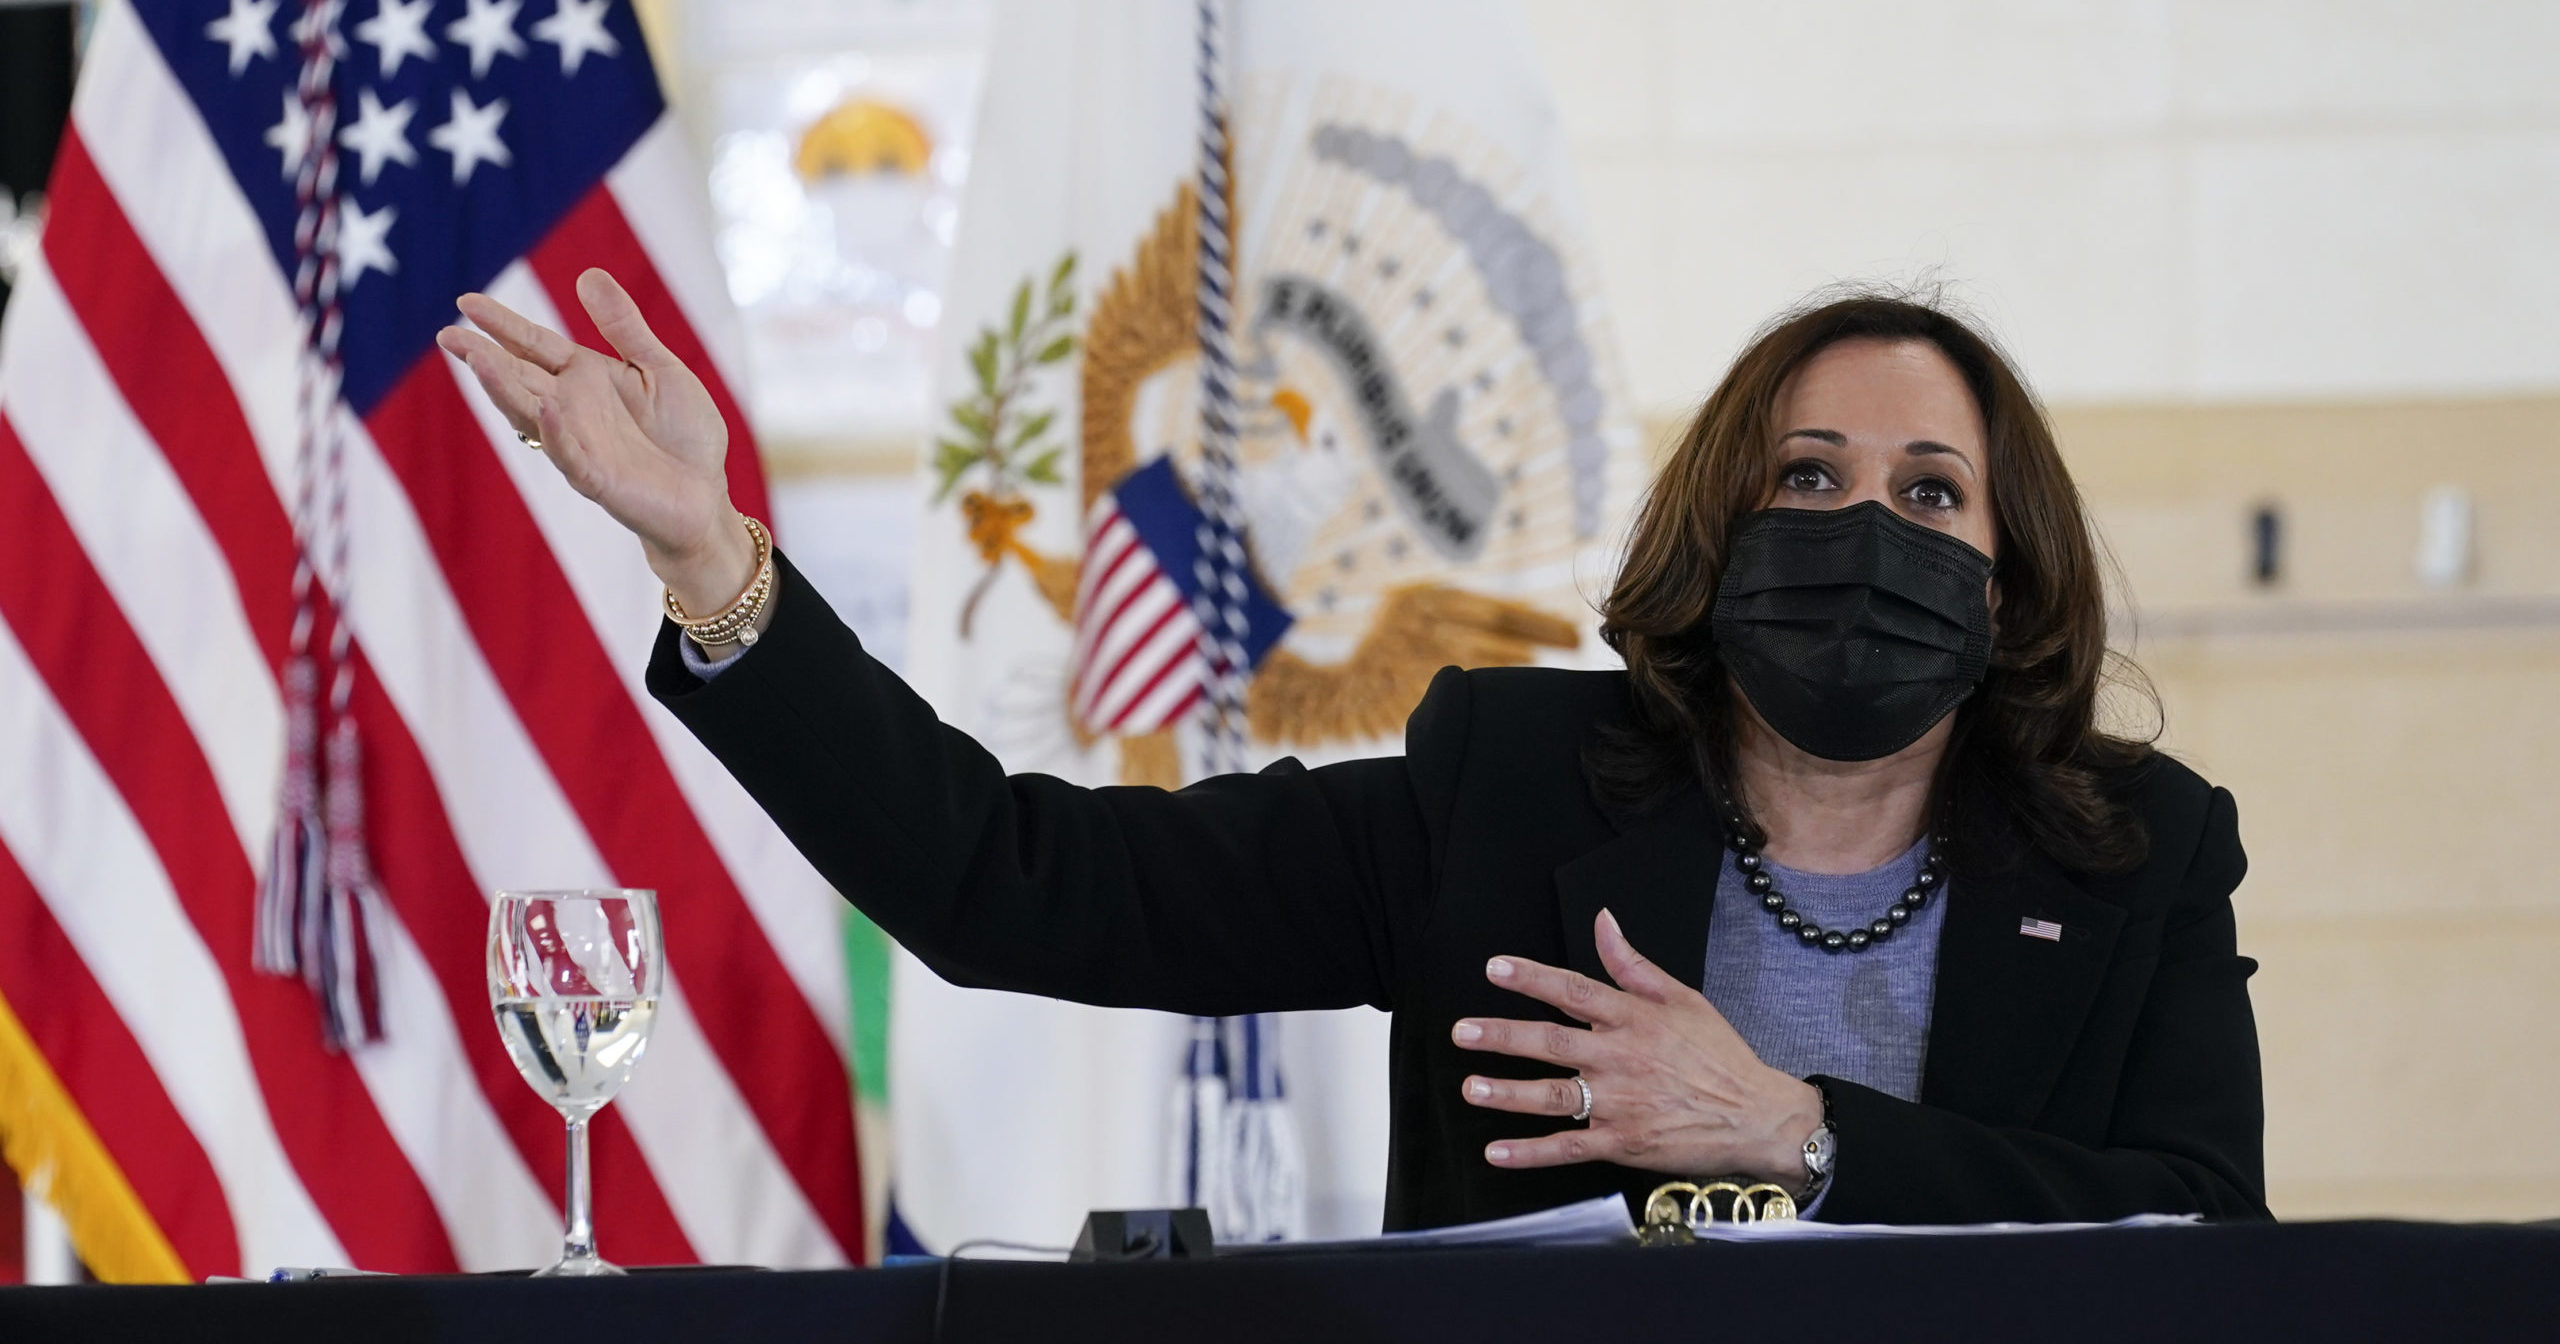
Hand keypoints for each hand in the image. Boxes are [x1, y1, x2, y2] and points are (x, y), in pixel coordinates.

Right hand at [435, 270, 752, 612]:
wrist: (706, 496)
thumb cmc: (682, 434)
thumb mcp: (659, 367)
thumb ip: (625, 327)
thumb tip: (588, 274)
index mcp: (584, 378)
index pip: (533, 345)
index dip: (502, 324)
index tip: (465, 302)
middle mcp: (572, 410)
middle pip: (519, 377)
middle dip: (484, 357)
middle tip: (448, 335)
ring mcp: (580, 445)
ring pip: (532, 415)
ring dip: (505, 389)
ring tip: (479, 360)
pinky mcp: (599, 480)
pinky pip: (572, 456)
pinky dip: (558, 434)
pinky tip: (547, 409)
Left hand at [1453, 909, 1824, 1188]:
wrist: (1758, 1116)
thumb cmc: (1719, 1056)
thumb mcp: (1682, 998)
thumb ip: (1633, 964)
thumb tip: (1603, 921)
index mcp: (1634, 1019)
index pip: (1574, 991)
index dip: (1532, 978)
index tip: (1494, 969)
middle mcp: (1621, 1058)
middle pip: (1553, 1043)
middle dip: (1504, 1036)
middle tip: (1463, 1032)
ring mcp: (1621, 1104)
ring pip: (1554, 1096)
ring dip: (1509, 1093)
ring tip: (1471, 1086)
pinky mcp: (1623, 1144)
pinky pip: (1569, 1148)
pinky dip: (1531, 1153)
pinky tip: (1497, 1152)